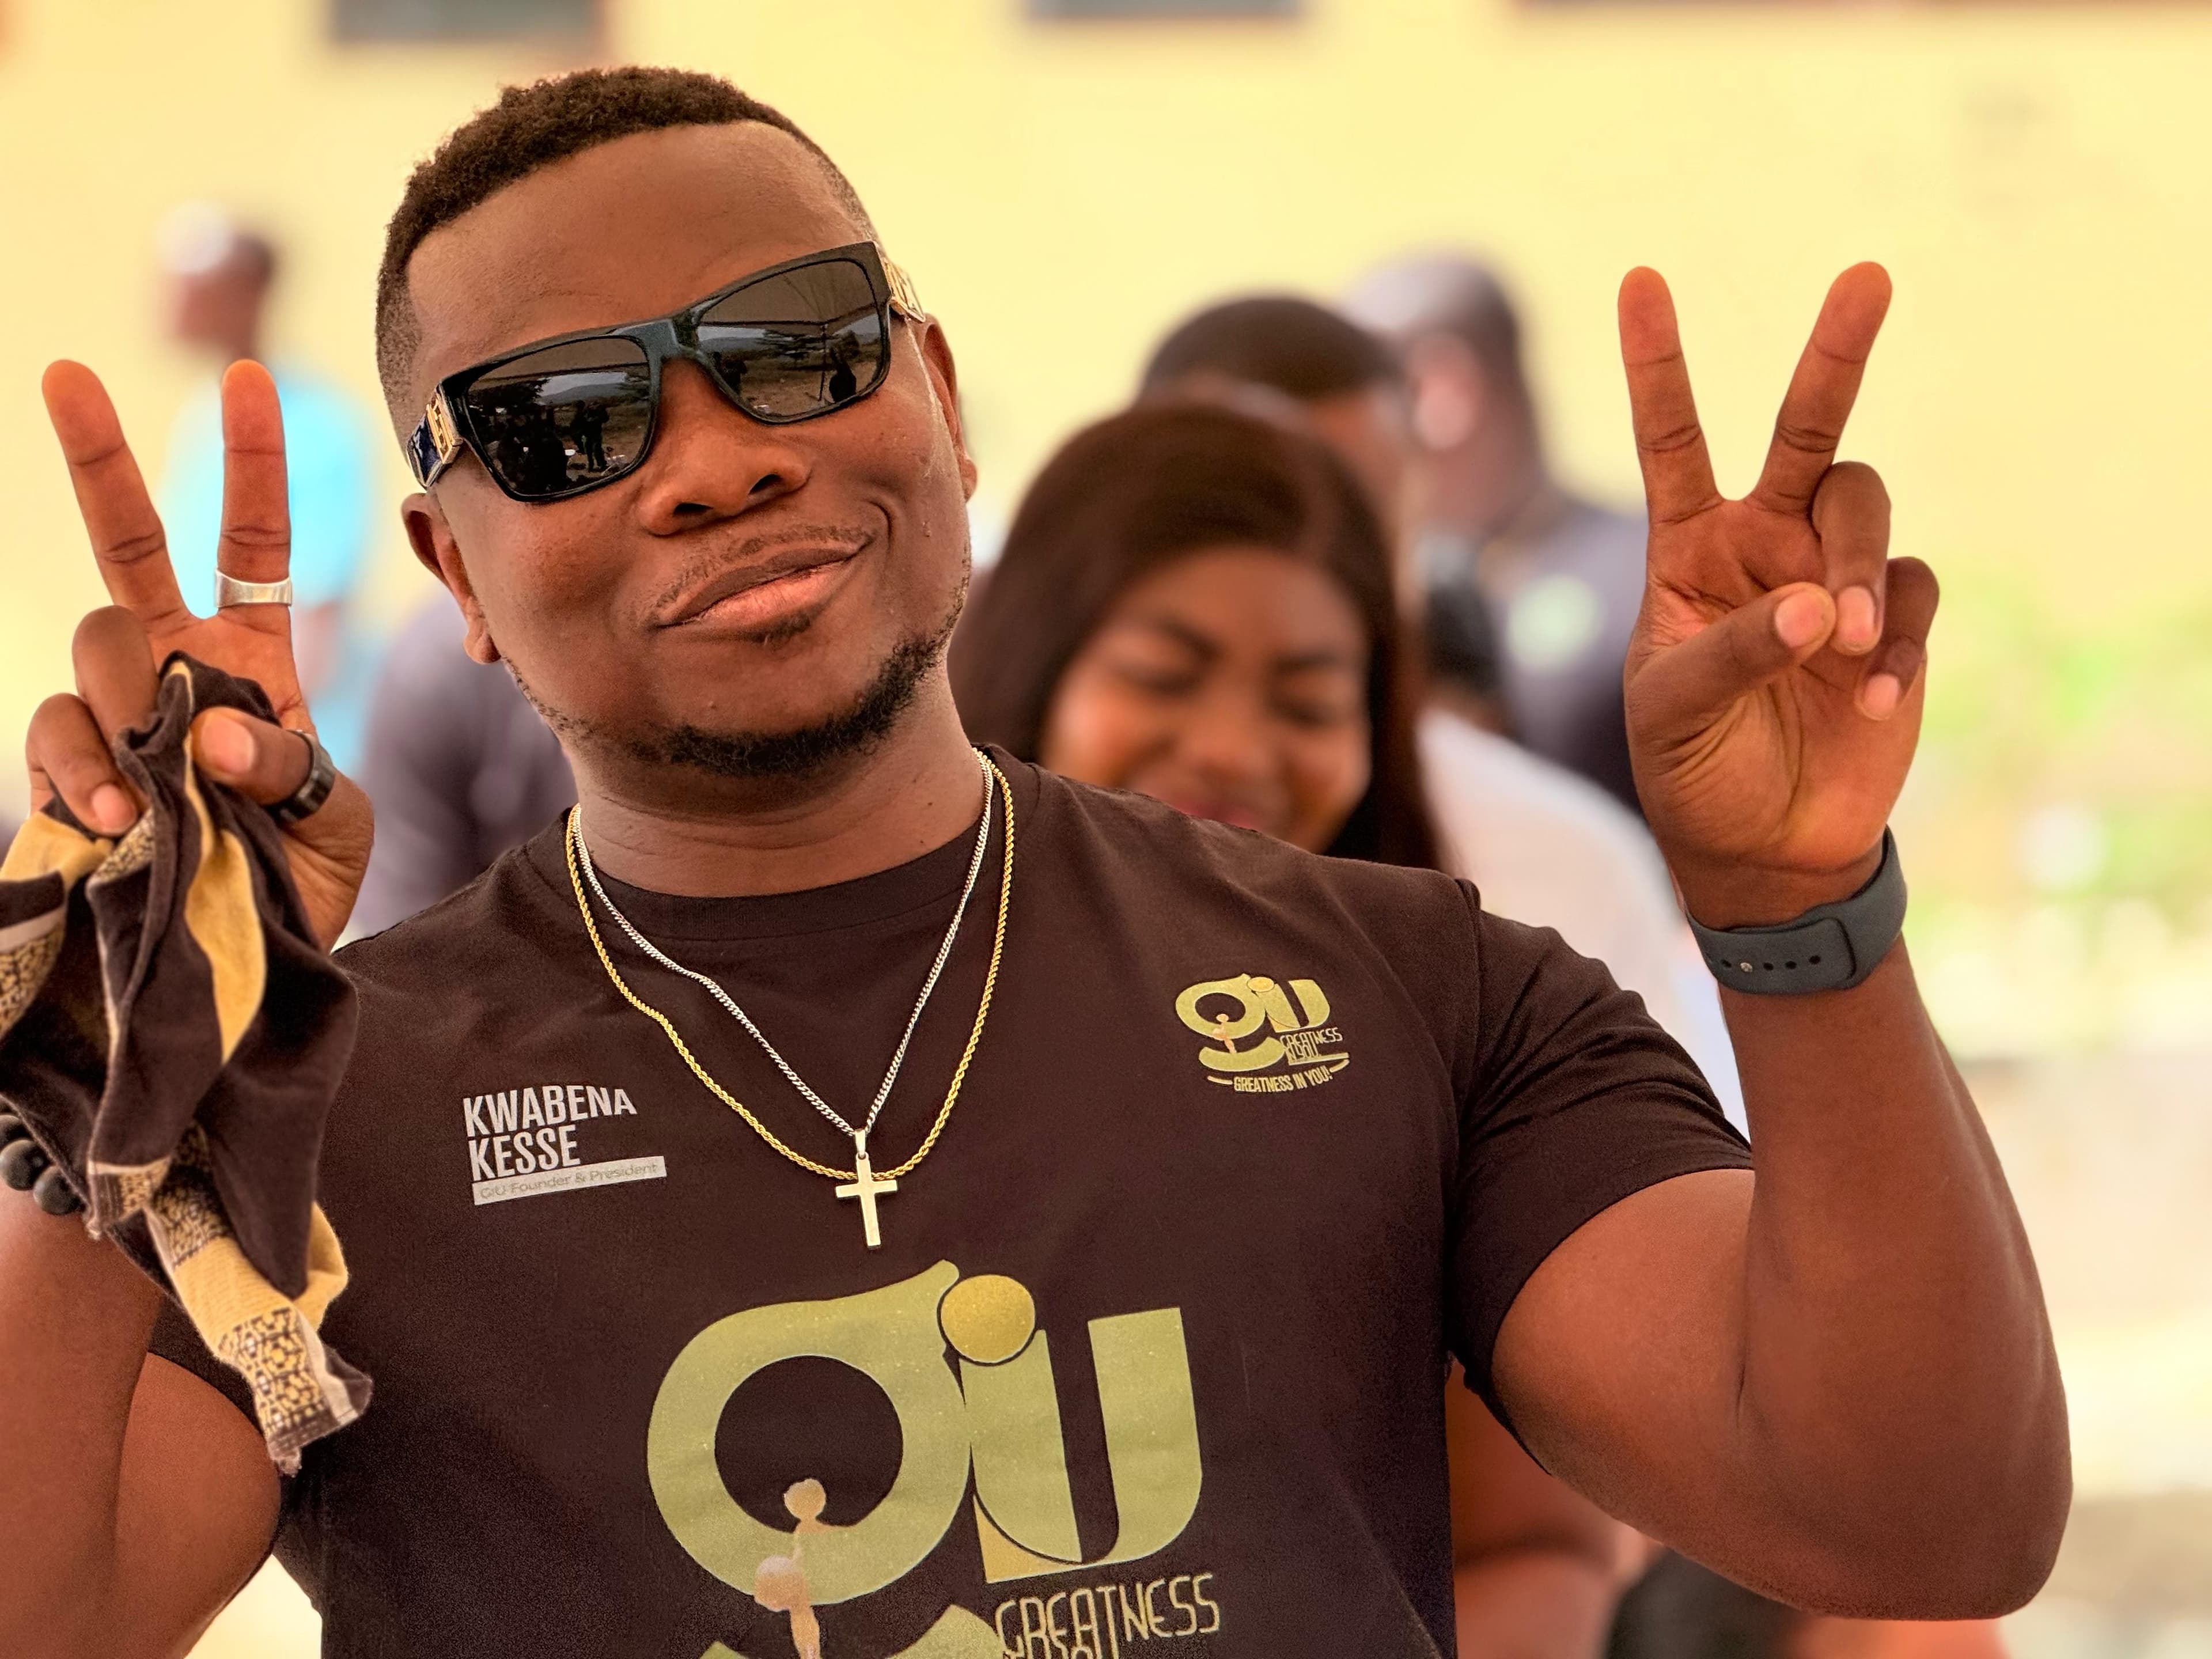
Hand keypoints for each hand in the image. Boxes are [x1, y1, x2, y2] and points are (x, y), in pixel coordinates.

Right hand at [25, 360, 371, 947]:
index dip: (252, 463)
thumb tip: (214, 731)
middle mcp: (176, 668)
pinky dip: (85, 771)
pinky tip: (120, 819)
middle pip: (128, 546)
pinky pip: (59, 739)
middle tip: (64, 372)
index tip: (250, 377)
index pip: (254, 543)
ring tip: (156, 790)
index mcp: (254, 657)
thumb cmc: (301, 879)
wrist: (248, 968)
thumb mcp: (337, 821)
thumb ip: (294, 771)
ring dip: (127, 699)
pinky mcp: (69, 773)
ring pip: (95, 644)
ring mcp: (115, 715)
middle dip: (99, 456)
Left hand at [1618, 264, 1937, 925]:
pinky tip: (1866, 698)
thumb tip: (1815, 607)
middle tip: (1866, 275)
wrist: (1763, 847)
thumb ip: (1732, 654)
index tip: (1639, 277)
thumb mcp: (1676, 714)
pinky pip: (1911, 595)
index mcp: (1689, 551)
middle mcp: (1764, 545)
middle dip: (1836, 352)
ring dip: (1859, 569)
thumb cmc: (1695, 770)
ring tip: (1839, 646)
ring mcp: (1832, 577)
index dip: (1658, 363)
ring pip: (1868, 510)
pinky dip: (1893, 643)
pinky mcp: (1892, 622)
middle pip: (1808, 428)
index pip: (1671, 440)